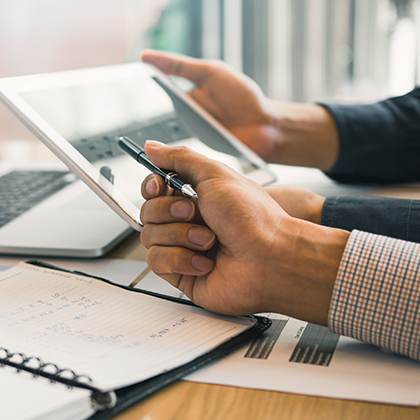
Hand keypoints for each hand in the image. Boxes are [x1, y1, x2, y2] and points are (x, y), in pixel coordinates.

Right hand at [139, 141, 348, 324]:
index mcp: (195, 196)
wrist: (271, 259)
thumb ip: (179, 157)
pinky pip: (157, 262)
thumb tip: (152, 147)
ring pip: (150, 236)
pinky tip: (206, 262)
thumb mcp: (216, 174)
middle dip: (169, 211)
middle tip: (194, 212)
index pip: (154, 188)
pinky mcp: (181, 272)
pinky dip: (181, 259)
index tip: (159, 185)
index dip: (151, 186)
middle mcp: (187, 221)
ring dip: (180, 236)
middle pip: (148, 211)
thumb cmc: (253, 218)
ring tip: (209, 240)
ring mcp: (183, 247)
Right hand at [140, 50, 339, 169]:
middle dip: (139, 123)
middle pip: (150, 122)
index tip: (118, 92)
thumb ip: (179, 66)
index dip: (134, 96)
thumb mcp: (209, 73)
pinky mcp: (194, 157)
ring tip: (142, 141)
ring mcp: (186, 139)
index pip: (151, 97)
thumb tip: (146, 56)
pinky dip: (169, 156)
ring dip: (153, 143)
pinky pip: (176, 157)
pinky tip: (161, 154)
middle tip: (125, 121)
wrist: (267, 127)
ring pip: (160, 142)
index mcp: (182, 98)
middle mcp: (180, 120)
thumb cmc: (243, 97)